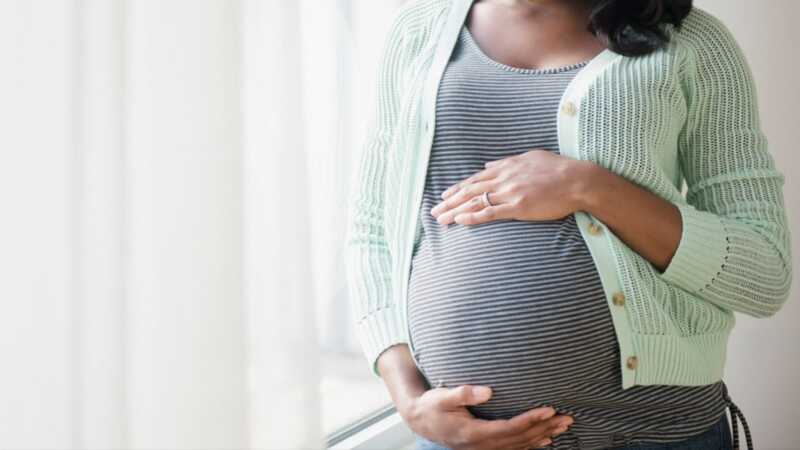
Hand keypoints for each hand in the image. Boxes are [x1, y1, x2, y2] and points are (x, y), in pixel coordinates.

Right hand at [400, 384, 573, 449]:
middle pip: (520, 439)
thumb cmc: (431, 406)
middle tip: (567, 417)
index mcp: (473, 432)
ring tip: (563, 427)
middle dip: (545, 428)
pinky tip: (544, 440)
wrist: (420, 420)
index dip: (531, 419)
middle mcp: (481, 445)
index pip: (510, 428)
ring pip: (519, 446)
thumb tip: (488, 391)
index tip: (549, 409)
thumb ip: (463, 393)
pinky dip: (531, 445)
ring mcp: (483, 448)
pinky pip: (513, 449)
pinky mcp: (485, 447)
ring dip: (543, 436)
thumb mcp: (442, 396)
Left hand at [430, 150, 590, 225]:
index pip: (475, 179)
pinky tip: (460, 221)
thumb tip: (488, 164)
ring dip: (455, 211)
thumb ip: (507, 161)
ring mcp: (510, 192)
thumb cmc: (558, 169)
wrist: (577, 180)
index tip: (445, 196)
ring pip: (475, 201)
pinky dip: (473, 216)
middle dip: (449, 201)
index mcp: (506, 166)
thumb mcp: (530, 157)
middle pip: (470, 191)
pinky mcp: (518, 206)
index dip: (458, 188)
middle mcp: (504, 178)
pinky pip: (490, 213)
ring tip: (440, 219)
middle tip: (434, 211)